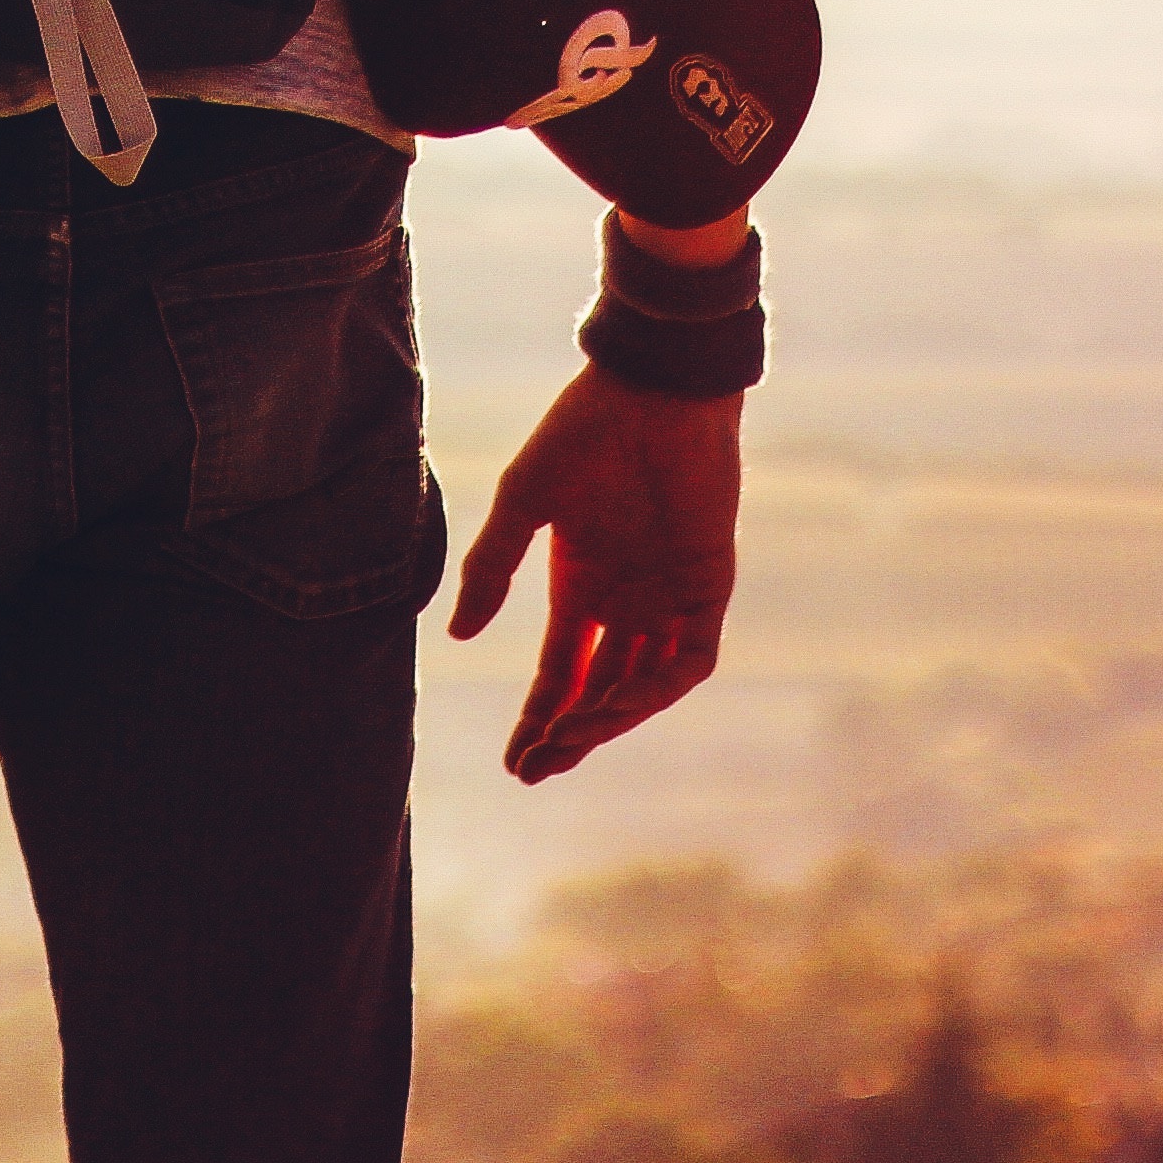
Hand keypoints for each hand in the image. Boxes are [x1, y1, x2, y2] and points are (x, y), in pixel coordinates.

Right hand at [447, 364, 738, 780]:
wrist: (652, 391)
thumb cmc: (582, 433)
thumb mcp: (523, 503)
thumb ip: (493, 567)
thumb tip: (456, 635)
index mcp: (582, 584)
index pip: (560, 672)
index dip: (539, 717)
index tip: (515, 763)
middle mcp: (627, 601)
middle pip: (600, 691)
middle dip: (570, 735)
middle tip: (535, 770)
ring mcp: (669, 598)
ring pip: (642, 685)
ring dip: (608, 719)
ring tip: (568, 739)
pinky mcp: (706, 587)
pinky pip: (688, 659)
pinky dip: (655, 689)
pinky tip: (616, 704)